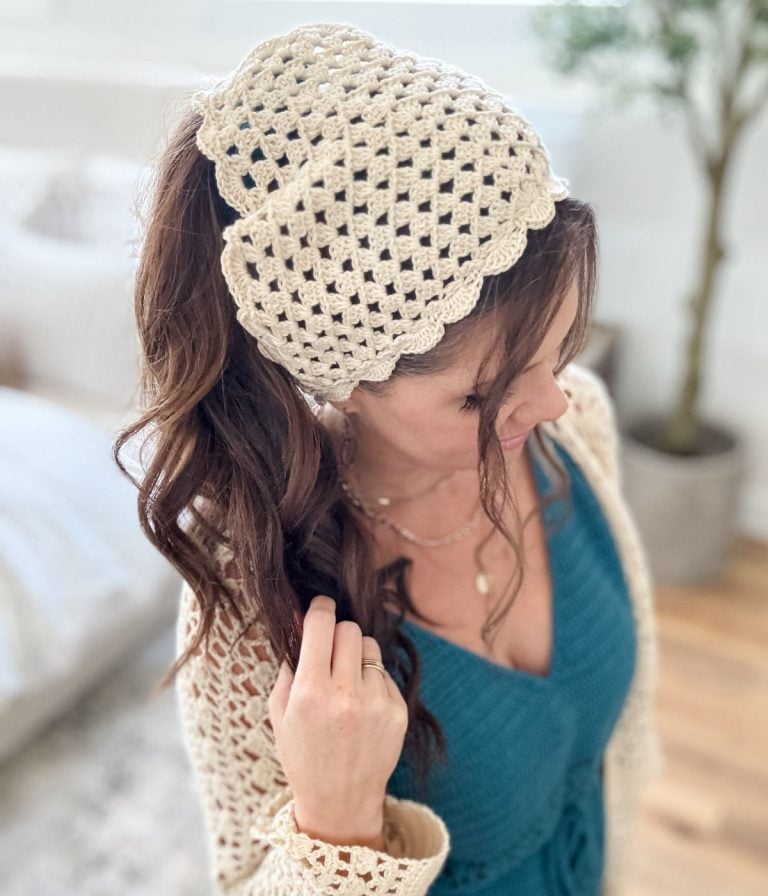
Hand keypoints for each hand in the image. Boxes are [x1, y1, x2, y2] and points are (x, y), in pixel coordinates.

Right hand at [268, 595, 407, 845]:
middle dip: (336, 634)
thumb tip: (302, 623)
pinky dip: (371, 680)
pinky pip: (384, 673)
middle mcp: (346, 695)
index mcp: (310, 693)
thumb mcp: (281, 712)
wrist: (339, 801)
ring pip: (370, 647)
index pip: (322, 625)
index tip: (321, 605)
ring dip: (356, 655)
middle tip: (328, 652)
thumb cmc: (302, 754)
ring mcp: (376, 703)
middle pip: (349, 629)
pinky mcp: (398, 711)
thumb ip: (289, 664)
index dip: (320, 608)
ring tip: (345, 683)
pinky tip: (360, 707)